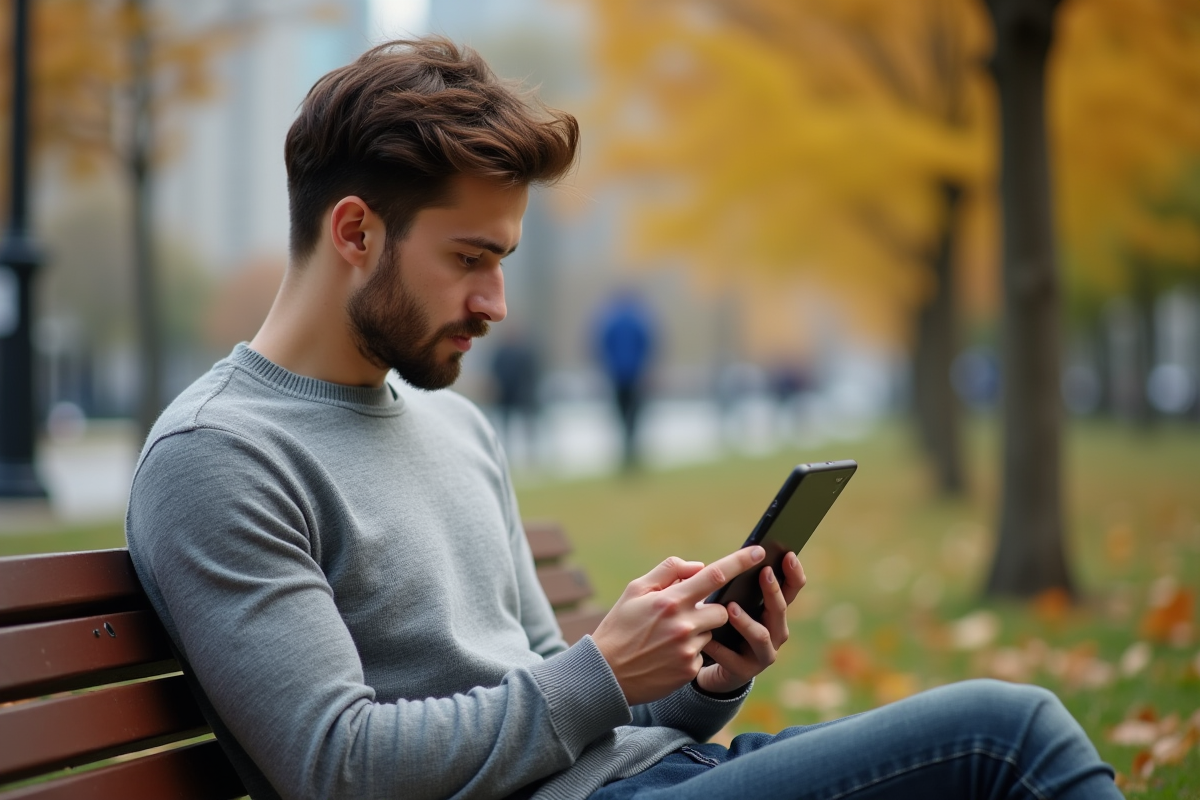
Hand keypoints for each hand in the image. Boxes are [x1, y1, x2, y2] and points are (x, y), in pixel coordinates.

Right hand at [591, 546, 765, 705]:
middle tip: (686, 614)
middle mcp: (683, 624)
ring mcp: (687, 650)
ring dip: (699, 631)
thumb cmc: (619, 626)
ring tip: (669, 638)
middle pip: (721, 610)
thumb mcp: (635, 590)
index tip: (759, 552)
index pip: (713, 575)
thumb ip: (668, 571)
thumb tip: (699, 566)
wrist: (606, 674)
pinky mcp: (689, 670)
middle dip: (711, 610)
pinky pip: (702, 655)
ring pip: (711, 633)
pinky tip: (667, 655)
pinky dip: (690, 652)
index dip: (739, 562)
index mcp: (670, 600)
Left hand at [695, 551, 805, 694]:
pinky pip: (732, 659)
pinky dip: (720, 648)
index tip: (788, 554)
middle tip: (764, 572)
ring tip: (730, 608)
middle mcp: (775, 632)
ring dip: (746, 622)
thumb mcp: (731, 602)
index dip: (793, 573)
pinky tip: (707, 639)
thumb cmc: (724, 626)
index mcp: (773, 612)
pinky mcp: (744, 672)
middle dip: (773, 591)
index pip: (792, 590)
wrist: (715, 667)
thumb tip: (727, 561)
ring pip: (761, 636)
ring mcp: (762, 654)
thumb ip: (733, 584)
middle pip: (779, 610)